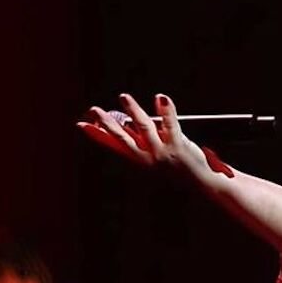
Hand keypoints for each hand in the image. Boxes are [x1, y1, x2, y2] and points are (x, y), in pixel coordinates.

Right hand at [75, 93, 202, 171]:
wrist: (200, 186)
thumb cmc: (179, 172)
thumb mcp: (157, 160)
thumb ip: (145, 142)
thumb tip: (131, 122)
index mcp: (141, 161)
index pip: (114, 146)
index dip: (98, 135)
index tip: (81, 124)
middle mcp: (148, 158)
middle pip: (123, 137)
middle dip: (108, 123)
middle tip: (94, 110)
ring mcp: (162, 152)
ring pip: (144, 127)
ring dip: (133, 110)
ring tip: (123, 97)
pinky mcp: (178, 146)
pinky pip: (171, 124)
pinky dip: (166, 110)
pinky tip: (160, 98)